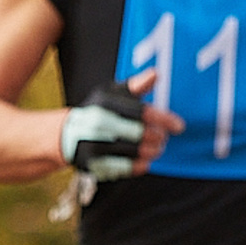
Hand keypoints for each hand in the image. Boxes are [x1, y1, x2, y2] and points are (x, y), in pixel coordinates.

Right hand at [57, 72, 182, 178]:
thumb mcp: (112, 93)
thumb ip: (135, 86)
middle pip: (139, 133)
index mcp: (104, 103)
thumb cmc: (98, 110)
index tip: (180, 127)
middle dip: (157, 137)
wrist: (65, 134)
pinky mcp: (90, 164)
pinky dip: (138, 166)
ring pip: (133, 153)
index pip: (141, 111)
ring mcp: (91, 145)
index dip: (163, 119)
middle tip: (163, 139)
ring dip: (151, 152)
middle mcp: (96, 123)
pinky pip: (122, 169)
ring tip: (157, 149)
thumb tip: (155, 74)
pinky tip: (145, 162)